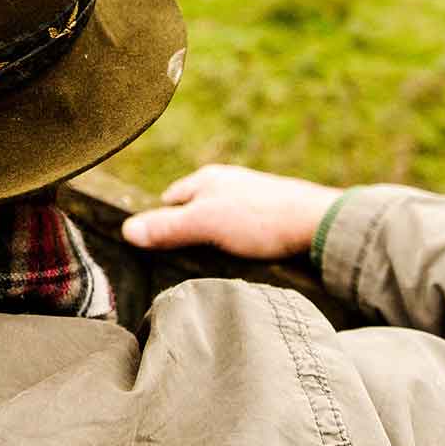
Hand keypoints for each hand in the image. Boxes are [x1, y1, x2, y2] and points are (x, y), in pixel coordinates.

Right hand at [120, 165, 342, 260]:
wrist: (318, 224)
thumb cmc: (260, 218)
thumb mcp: (205, 223)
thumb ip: (167, 227)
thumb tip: (126, 230)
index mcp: (207, 179)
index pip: (169, 200)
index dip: (160, 223)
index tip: (154, 248)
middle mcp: (228, 185)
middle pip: (194, 212)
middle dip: (187, 234)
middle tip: (183, 262)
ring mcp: (251, 201)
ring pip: (218, 224)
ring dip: (214, 244)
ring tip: (214, 266)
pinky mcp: (271, 219)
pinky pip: (242, 234)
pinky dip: (237, 247)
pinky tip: (242, 262)